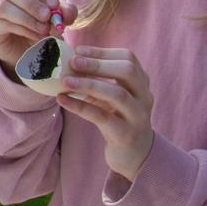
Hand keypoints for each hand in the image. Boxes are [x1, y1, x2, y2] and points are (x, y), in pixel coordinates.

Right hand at [0, 0, 77, 68]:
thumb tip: (66, 13)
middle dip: (32, 3)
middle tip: (47, 17)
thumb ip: (64, 12)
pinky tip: (35, 36)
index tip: (55, 4)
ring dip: (26, 18)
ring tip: (43, 29)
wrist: (22, 46)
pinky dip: (23, 30)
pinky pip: (2, 23)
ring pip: (3, 6)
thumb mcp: (55, 16)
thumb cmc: (37, 23)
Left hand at [56, 46, 153, 182]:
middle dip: (98, 64)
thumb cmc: (118, 119)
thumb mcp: (111, 97)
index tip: (78, 50)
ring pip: (117, 94)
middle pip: (127, 71)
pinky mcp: (125, 134)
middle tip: (72, 62)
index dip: (102, 52)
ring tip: (65, 81)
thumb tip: (66, 63)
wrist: (134, 155)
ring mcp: (137, 116)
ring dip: (89, 84)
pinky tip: (62, 100)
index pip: (128, 58)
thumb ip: (96, 80)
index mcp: (141, 83)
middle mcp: (144, 97)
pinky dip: (80, 106)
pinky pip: (102, 117)